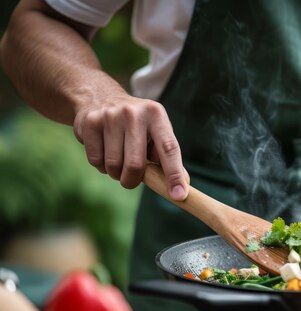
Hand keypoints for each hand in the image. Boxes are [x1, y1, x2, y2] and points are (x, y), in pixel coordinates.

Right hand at [73, 94, 188, 200]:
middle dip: (132, 180)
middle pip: (135, 165)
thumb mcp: (156, 132)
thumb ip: (167, 158)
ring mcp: (110, 116)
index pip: (169, 149)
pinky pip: (96, 161)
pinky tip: (103, 151)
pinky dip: (100, 165)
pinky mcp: (90, 123)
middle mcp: (134, 113)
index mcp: (156, 115)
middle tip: (130, 179)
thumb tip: (182, 188)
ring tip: (117, 159)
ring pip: (114, 166)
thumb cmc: (136, 124)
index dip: (174, 174)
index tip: (179, 195)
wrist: (100, 97)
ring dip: (115, 173)